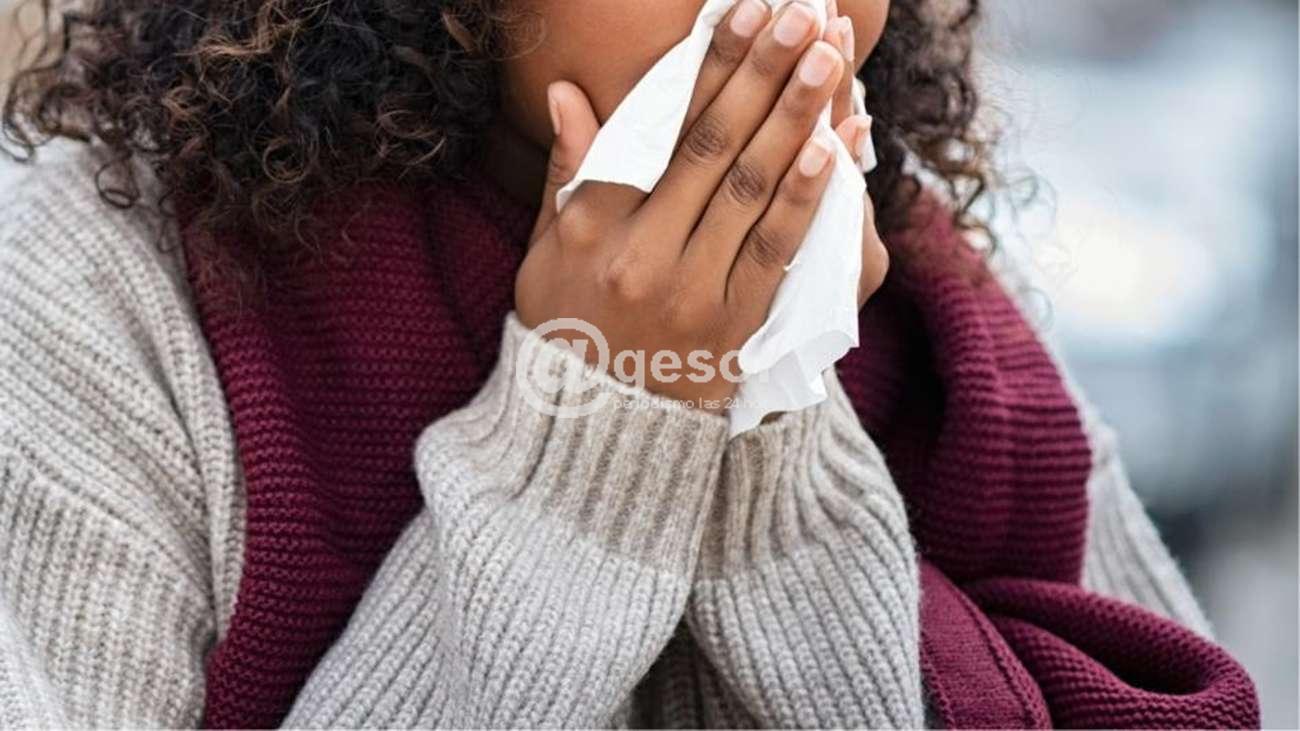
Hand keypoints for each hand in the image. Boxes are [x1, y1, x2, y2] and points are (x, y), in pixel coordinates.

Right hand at [516, 1, 884, 408]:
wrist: (596, 427)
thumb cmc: (566, 325)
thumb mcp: (544, 251)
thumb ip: (565, 171)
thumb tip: (566, 92)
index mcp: (592, 226)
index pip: (657, 129)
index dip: (705, 65)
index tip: (742, 11)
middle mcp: (643, 253)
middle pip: (713, 146)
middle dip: (762, 71)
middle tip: (802, 12)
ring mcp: (693, 290)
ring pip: (752, 189)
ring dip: (796, 116)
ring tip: (828, 56)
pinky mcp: (735, 323)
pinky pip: (778, 249)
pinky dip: (807, 194)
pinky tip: (833, 143)